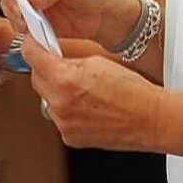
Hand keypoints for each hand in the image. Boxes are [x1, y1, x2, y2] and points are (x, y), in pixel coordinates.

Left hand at [23, 42, 162, 151]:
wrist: (150, 119)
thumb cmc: (131, 90)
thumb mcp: (96, 62)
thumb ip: (68, 60)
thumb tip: (51, 57)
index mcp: (64, 80)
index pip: (32, 57)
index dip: (32, 48)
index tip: (32, 45)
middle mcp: (59, 105)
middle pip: (36, 81)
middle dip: (46, 71)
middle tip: (64, 68)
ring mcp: (63, 125)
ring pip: (47, 101)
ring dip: (57, 93)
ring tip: (84, 92)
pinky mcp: (70, 138)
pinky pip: (60, 119)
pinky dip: (67, 112)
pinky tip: (87, 108)